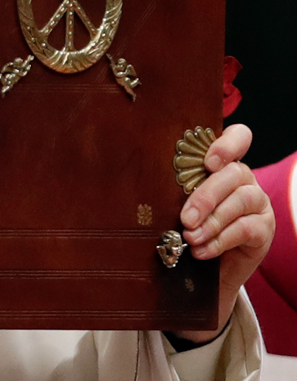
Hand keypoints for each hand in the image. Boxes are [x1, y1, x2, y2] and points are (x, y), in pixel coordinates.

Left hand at [171, 123, 274, 342]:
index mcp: (220, 163)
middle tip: (185, 218)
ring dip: (212, 221)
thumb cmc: (184, 225)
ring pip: (241, 200)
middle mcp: (243, 178)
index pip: (238, 137)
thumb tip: (140, 182)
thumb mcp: (174, 201)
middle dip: (206, 196)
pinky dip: (220, 241)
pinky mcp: (264, 228)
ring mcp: (257, 201)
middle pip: (233, 173)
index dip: (227, 144)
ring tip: (190, 236)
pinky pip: (246, 229)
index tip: (208, 162)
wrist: (204, 267)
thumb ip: (171, 187)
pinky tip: (201, 250)